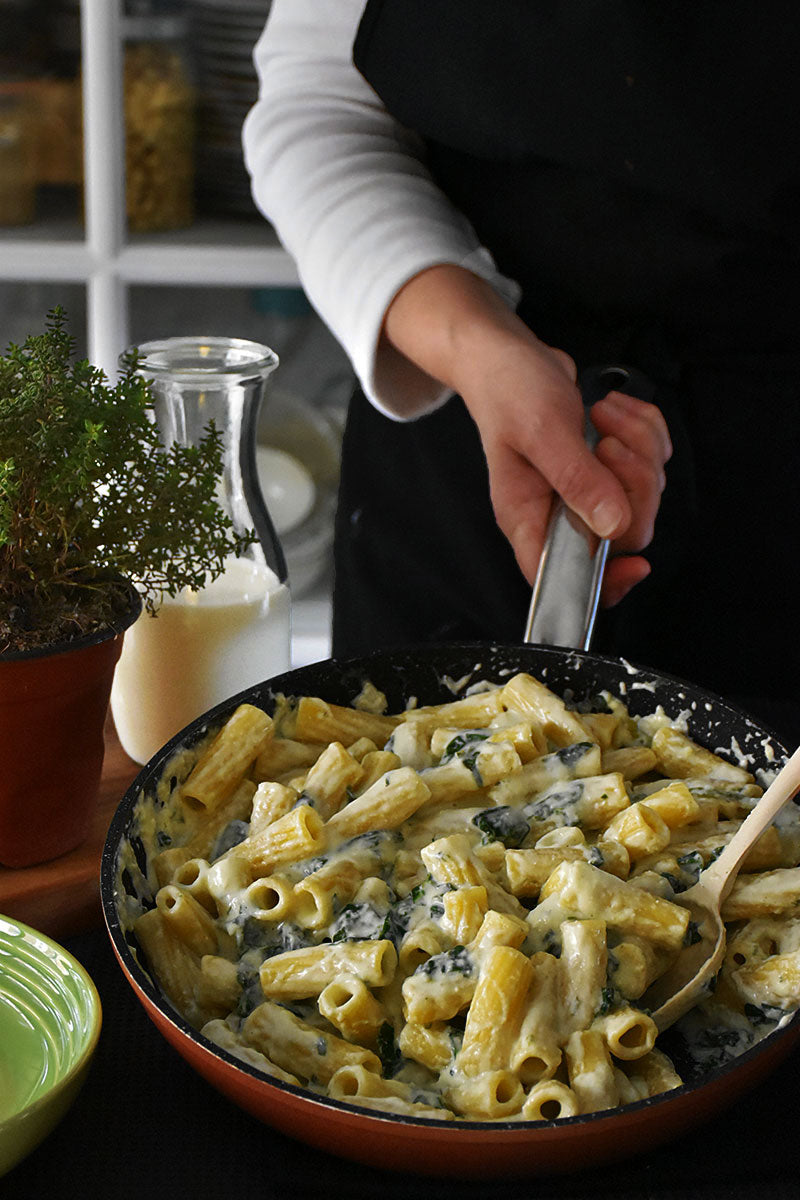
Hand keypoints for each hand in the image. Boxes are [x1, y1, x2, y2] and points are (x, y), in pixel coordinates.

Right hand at [382, 266, 671, 605]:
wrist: (508, 355)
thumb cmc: (509, 390)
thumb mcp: (541, 430)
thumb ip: (576, 479)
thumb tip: (612, 526)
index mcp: (530, 519)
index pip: (565, 578)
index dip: (603, 582)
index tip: (634, 565)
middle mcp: (559, 513)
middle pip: (624, 532)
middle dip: (633, 483)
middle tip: (608, 442)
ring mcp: (587, 490)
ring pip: (644, 494)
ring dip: (639, 446)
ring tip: (603, 414)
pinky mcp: (609, 465)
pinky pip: (653, 461)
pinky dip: (646, 431)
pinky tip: (614, 409)